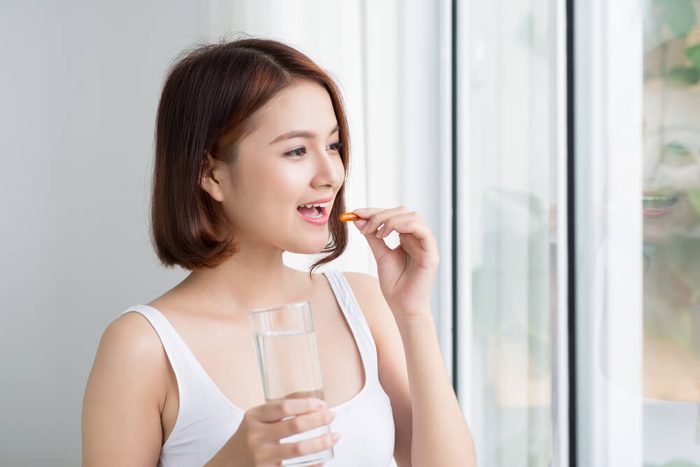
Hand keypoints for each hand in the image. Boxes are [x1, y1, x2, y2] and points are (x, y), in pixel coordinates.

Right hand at [208, 398, 337, 466]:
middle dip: (318, 420)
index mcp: (253, 417)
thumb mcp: (255, 419)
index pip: (284, 407)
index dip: (307, 404)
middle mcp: (256, 437)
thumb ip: (278, 409)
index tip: (322, 404)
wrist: (226, 465)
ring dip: (322, 442)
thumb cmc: (247, 438)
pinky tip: (324, 458)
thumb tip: (312, 399)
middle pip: (294, 426)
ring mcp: (261, 457)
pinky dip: (314, 465)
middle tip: (331, 416)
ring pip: (298, 449)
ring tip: (335, 436)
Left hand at [353, 207, 438, 321]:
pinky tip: (386, 234)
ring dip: (390, 219)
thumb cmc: (394, 285)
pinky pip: (422, 230)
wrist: (402, 307)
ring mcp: (426, 244)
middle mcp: (418, 238)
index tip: (355, 213)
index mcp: (408, 237)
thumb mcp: (380, 255)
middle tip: (363, 223)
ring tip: (376, 233)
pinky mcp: (431, 253)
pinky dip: (403, 226)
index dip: (375, 211)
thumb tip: (358, 219)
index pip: (394, 214)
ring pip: (413, 217)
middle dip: (380, 214)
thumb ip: (372, 236)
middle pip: (403, 212)